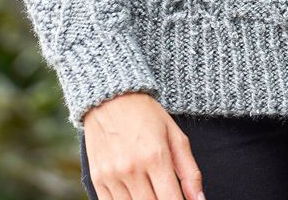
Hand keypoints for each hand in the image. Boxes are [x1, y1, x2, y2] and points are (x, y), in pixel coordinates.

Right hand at [83, 91, 204, 199]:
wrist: (111, 98)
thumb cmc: (146, 115)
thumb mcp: (175, 135)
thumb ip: (189, 171)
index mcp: (156, 156)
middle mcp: (132, 168)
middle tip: (167, 194)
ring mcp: (112, 175)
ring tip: (153, 192)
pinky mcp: (97, 179)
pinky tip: (137, 194)